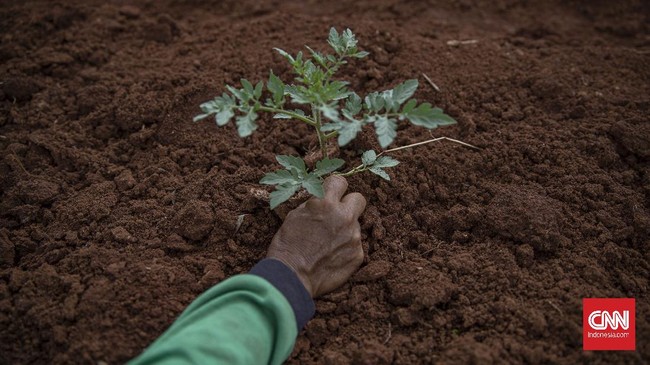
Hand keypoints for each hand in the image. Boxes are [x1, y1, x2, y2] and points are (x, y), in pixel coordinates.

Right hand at [267, 176, 365, 297]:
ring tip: (328, 243)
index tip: (332, 193)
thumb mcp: (294, 216)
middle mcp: (343, 216)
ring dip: (345, 230)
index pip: (340, 181)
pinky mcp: (358, 254)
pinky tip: (332, 256)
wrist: (291, 277)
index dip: (335, 187)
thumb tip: (322, 200)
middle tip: (338, 214)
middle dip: (349, 204)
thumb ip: (313, 205)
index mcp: (325, 203)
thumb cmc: (287, 246)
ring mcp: (353, 236)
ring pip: (356, 225)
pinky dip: (346, 249)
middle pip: (359, 199)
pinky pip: (355, 245)